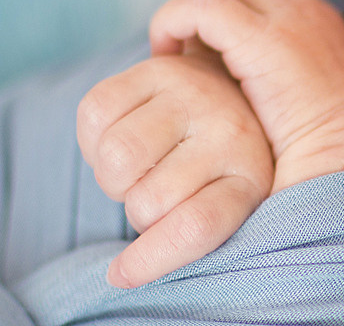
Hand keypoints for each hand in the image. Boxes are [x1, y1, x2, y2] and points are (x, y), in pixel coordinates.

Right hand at [77, 46, 272, 288]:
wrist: (234, 91)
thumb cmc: (217, 166)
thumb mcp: (225, 205)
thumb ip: (191, 233)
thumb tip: (123, 272)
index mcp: (251, 179)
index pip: (198, 226)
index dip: (152, 259)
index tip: (122, 274)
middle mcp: (230, 133)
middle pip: (146, 201)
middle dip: (135, 207)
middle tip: (153, 190)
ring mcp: (195, 95)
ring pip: (117, 158)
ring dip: (113, 175)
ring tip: (139, 165)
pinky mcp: (160, 68)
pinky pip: (95, 112)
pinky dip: (93, 136)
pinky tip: (119, 133)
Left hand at [149, 0, 343, 194]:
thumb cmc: (329, 149)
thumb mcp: (303, 94)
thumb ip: (271, 71)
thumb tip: (222, 68)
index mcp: (315, 18)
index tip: (206, 43)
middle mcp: (305, 7)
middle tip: (190, 44)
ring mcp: (290, 19)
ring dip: (188, 3)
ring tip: (178, 51)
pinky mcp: (266, 44)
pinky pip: (201, 6)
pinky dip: (174, 22)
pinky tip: (171, 60)